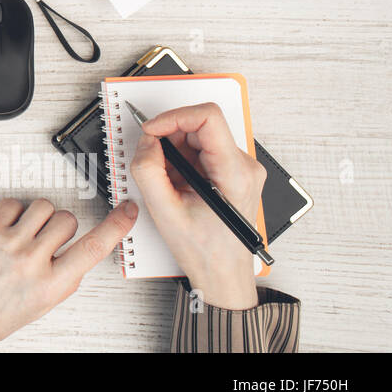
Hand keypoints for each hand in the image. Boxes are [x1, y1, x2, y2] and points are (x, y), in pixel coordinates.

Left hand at [0, 198, 137, 350]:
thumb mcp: (39, 307)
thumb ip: (61, 279)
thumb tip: (75, 254)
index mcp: (51, 286)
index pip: (95, 248)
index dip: (116, 226)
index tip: (127, 210)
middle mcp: (32, 261)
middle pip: (68, 219)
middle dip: (62, 226)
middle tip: (47, 240)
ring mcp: (9, 243)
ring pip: (44, 206)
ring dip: (40, 216)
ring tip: (25, 233)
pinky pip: (14, 202)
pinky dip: (14, 212)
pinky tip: (6, 229)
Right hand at [130, 103, 266, 309]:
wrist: (223, 273)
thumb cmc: (204, 250)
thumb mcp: (164, 212)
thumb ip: (148, 170)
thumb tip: (146, 142)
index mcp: (234, 173)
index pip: (207, 117)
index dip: (173, 117)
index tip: (151, 130)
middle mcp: (244, 166)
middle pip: (200, 126)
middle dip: (169, 138)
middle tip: (153, 162)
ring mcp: (240, 168)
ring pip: (199, 137)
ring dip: (175, 152)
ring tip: (168, 181)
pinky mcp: (232, 171)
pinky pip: (202, 150)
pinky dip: (182, 161)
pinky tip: (177, 184)